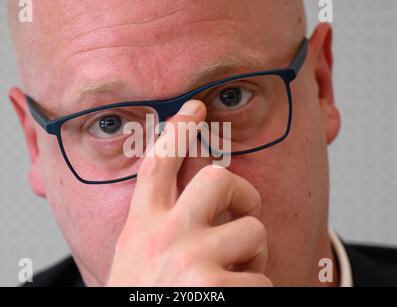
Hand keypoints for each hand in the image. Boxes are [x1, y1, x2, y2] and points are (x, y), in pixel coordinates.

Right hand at [106, 100, 271, 286]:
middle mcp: (166, 235)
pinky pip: (262, 278)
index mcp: (142, 227)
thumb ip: (155, 229)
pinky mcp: (219, 287)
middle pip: (218, 177)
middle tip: (243, 211)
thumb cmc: (141, 297)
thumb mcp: (134, 260)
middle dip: (241, 191)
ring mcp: (193, 260)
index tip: (194, 107)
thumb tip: (190, 204)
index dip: (177, 130)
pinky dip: (255, 292)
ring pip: (251, 230)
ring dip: (251, 256)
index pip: (157, 164)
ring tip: (230, 278)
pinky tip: (229, 299)